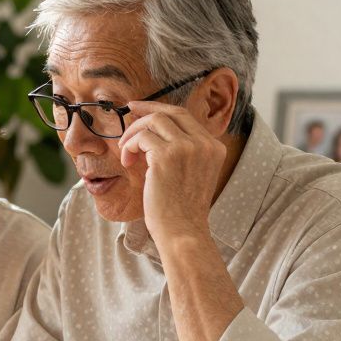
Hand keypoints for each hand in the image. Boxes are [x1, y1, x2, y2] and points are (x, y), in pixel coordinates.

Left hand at [117, 103, 224, 244]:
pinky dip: (129, 146)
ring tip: (126, 153)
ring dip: (133, 134)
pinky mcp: (165, 157)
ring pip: (153, 121)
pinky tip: (128, 163)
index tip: (140, 108)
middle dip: (144, 112)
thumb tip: (154, 132)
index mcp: (213, 147)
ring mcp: (186, 148)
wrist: (183, 232)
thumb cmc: (182, 210)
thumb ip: (184, 152)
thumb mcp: (193, 174)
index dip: (159, 108)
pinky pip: (141, 138)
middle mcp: (203, 144)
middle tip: (127, 115)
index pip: (184, 116)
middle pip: (169, 113)